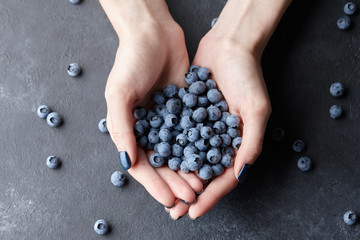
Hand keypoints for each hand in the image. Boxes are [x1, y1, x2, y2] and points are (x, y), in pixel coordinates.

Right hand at [100, 0, 202, 208]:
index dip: (155, 184)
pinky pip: (191, 134)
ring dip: (188, 170)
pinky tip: (209, 160)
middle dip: (175, 182)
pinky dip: (198, 149)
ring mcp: (166, 120)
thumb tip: (127, 161)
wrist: (153, 34)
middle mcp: (147, 128)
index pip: (141, 165)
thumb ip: (121, 127)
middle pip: (162, 163)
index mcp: (129, 129)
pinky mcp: (183, 109)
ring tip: (200, 185)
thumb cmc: (130, 61)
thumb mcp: (119, 93)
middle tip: (190, 197)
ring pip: (179, 152)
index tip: (169, 199)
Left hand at [167, 34, 271, 218]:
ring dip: (177, 177)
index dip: (210, 196)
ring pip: (189, 158)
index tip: (194, 212)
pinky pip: (179, 137)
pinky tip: (158, 162)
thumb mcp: (256, 110)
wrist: (229, 45)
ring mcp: (203, 127)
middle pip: (204, 172)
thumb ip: (251, 144)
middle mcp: (220, 138)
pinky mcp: (189, 113)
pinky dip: (170, 151)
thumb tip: (240, 176)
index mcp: (238, 142)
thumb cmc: (247, 75)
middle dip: (189, 192)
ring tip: (164, 193)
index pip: (224, 177)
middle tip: (174, 211)